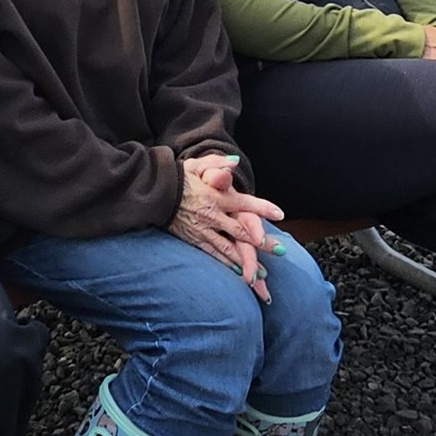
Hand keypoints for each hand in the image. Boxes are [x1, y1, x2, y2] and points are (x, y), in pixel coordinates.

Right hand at [171, 150, 284, 292]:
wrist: (154, 193)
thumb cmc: (177, 177)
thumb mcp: (196, 165)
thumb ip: (217, 164)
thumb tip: (236, 162)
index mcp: (216, 196)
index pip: (245, 203)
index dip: (263, 208)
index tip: (279, 214)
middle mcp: (213, 215)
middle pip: (242, 230)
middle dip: (263, 242)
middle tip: (281, 250)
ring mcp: (203, 229)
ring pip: (229, 248)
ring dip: (247, 260)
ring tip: (262, 273)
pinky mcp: (194, 239)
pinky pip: (213, 254)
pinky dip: (226, 263)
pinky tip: (238, 272)